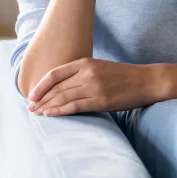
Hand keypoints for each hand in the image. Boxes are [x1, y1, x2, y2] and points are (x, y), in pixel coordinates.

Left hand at [26, 58, 160, 116]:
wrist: (147, 81)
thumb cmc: (122, 76)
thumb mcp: (99, 68)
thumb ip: (80, 74)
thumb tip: (60, 86)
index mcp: (85, 63)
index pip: (55, 73)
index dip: (40, 85)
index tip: (31, 94)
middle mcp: (87, 73)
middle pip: (56, 87)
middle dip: (40, 98)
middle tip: (30, 107)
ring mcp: (94, 87)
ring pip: (63, 97)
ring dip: (47, 106)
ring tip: (37, 113)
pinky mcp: (101, 101)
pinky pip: (75, 106)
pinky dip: (60, 111)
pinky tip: (50, 114)